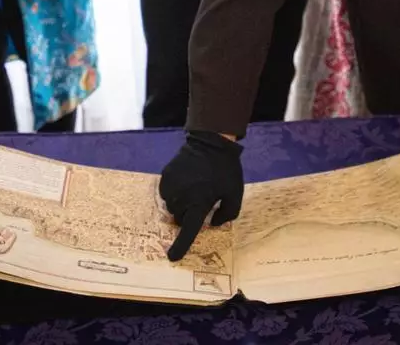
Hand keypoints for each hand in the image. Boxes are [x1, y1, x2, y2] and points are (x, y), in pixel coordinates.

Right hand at [159, 131, 243, 260]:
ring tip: (195, 186)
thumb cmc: (225, 170)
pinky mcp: (164, 178)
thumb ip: (227, 214)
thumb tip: (212, 223)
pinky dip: (175, 192)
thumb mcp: (235, 194)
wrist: (210, 142)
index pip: (188, 231)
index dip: (180, 246)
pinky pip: (167, 194)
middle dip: (190, 214)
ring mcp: (170, 188)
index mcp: (199, 204)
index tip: (172, 258)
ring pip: (173, 207)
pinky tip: (186, 180)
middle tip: (202, 199)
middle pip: (181, 219)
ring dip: (182, 203)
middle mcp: (181, 199)